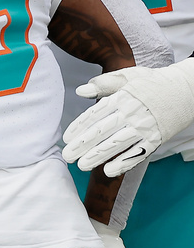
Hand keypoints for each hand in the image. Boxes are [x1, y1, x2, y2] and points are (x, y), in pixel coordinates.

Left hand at [64, 62, 193, 175]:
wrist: (187, 89)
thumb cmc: (153, 83)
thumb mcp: (128, 76)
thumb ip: (103, 84)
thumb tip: (80, 90)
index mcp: (122, 98)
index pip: (95, 115)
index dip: (79, 127)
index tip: (66, 139)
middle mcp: (132, 113)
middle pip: (102, 131)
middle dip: (82, 145)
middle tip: (67, 156)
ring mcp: (145, 127)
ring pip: (117, 144)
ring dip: (98, 156)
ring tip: (81, 165)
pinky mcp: (157, 138)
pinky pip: (138, 153)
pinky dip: (124, 162)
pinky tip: (109, 171)